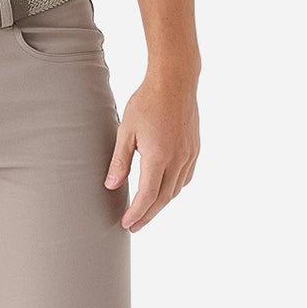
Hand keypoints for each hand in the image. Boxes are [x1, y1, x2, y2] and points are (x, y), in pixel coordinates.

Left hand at [105, 70, 200, 231]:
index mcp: (158, 157)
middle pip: (162, 199)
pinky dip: (174, 189)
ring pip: (176, 190)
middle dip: (148, 215)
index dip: (136, 213)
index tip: (126, 224)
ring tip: (146, 210)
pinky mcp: (194, 149)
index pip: (147, 196)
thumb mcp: (126, 131)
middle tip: (134, 226)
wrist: (175, 82)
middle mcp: (177, 160)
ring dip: (161, 203)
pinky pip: (185, 178)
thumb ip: (120, 161)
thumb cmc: (147, 102)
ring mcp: (189, 155)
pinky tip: (165, 190)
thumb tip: (112, 186)